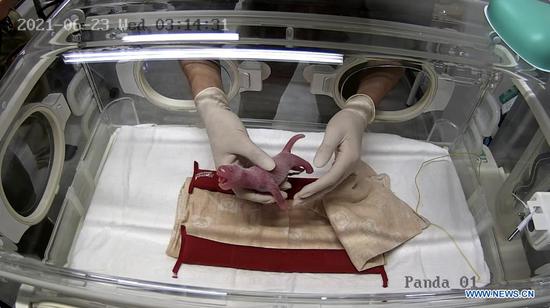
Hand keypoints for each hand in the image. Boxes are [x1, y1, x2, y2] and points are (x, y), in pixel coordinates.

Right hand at [194, 87, 288, 203]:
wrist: (217, 114)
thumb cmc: (224, 128)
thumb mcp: (242, 142)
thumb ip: (257, 156)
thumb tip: (273, 168)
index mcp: (227, 173)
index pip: (243, 191)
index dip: (258, 197)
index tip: (273, 198)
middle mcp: (233, 172)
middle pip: (250, 187)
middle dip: (267, 190)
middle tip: (285, 190)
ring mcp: (239, 165)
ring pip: (255, 178)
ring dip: (269, 181)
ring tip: (286, 182)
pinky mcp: (244, 158)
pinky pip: (257, 168)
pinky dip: (267, 171)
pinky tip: (279, 172)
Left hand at [293, 94, 374, 205]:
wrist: (355, 119)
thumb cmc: (344, 122)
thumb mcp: (333, 132)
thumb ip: (326, 148)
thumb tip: (317, 165)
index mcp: (348, 159)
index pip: (330, 178)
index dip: (315, 188)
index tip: (301, 194)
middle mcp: (350, 167)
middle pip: (330, 186)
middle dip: (313, 196)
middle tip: (297, 204)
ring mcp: (348, 168)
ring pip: (331, 186)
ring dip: (316, 195)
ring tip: (301, 202)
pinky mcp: (343, 167)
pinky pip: (331, 181)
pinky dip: (320, 188)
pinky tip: (311, 192)